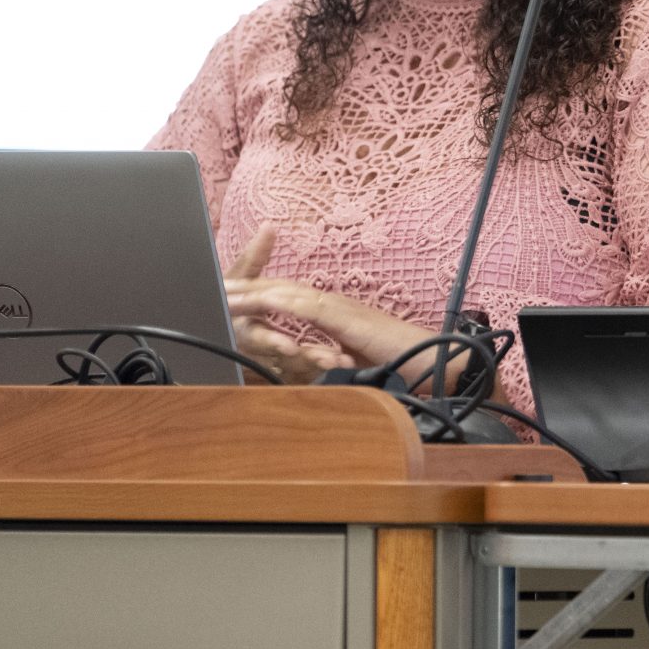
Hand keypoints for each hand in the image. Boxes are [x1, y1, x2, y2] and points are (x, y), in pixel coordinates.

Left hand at [222, 222, 437, 382]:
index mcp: (336, 313)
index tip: (232, 295)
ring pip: (288, 292)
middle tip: (214, 282)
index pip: (290, 298)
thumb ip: (335, 360)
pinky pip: (307, 306)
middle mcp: (335, 304)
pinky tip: (259, 300)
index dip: (260, 293)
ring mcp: (340, 308)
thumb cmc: (402, 365)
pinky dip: (280, 301)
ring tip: (224, 290)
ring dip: (255, 291)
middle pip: (282, 288)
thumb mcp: (358, 363)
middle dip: (247, 285)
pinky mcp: (345, 318)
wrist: (434, 361)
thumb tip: (318, 366)